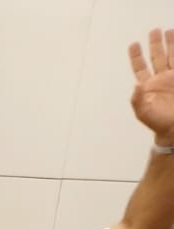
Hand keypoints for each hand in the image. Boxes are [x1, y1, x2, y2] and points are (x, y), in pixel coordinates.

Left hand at [129, 28, 173, 144]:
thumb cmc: (158, 123)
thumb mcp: (144, 113)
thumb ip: (137, 100)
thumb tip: (136, 86)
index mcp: (148, 86)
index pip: (140, 67)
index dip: (136, 56)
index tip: (134, 44)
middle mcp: (161, 79)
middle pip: (157, 56)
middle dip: (155, 44)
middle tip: (154, 30)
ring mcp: (173, 78)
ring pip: (172, 56)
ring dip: (171, 44)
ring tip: (169, 31)